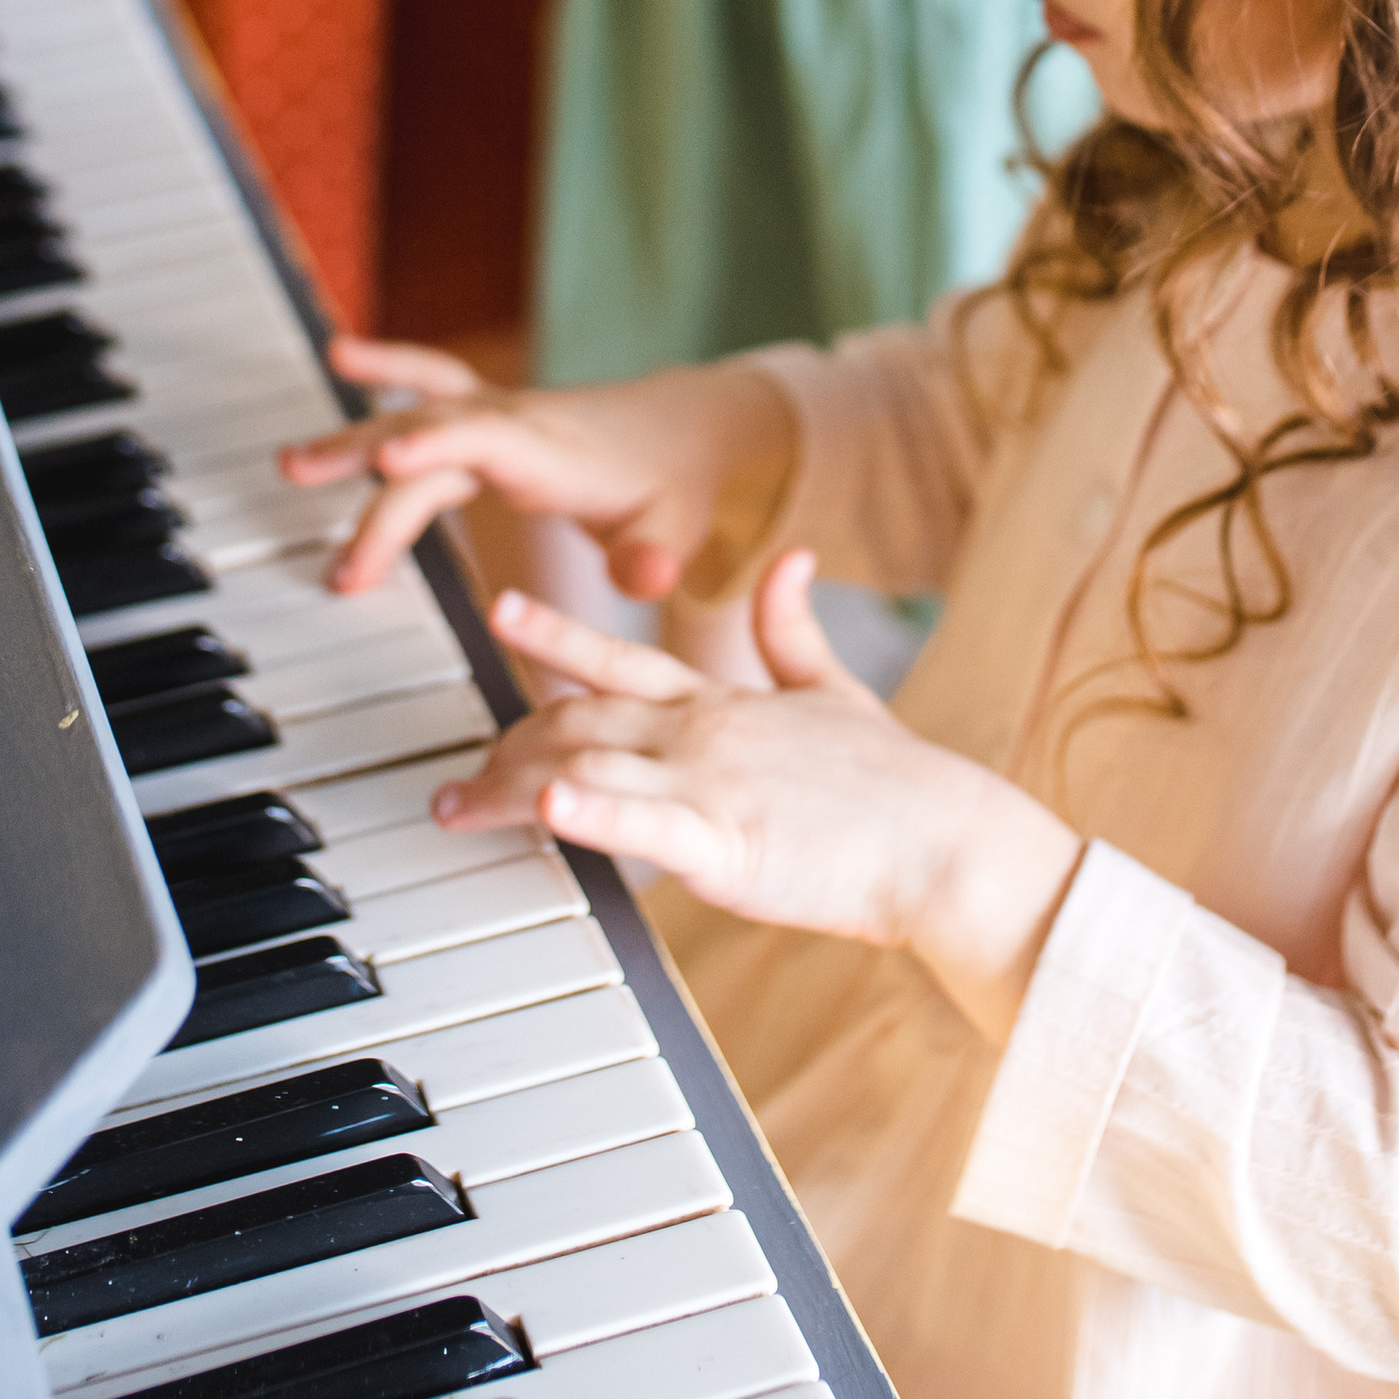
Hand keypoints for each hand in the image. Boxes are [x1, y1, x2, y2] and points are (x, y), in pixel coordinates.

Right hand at [285, 333, 794, 604]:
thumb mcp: (678, 527)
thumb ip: (657, 555)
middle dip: (381, 498)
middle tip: (345, 572)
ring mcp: (497, 416)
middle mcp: (515, 423)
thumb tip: (644, 580)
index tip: (389, 460)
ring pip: (417, 417)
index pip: (486, 441)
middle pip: (434, 447)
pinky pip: (431, 387)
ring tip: (293, 465)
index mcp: (552, 451)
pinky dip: (388, 367)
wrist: (685, 429)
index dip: (437, 447)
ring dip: (356, 439)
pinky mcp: (488, 419)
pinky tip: (342, 354)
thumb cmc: (676, 485)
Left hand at [438, 556, 1083, 1038]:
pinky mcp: (727, 844)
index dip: (553, 630)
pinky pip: (645, 822)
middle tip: (451, 780)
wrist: (946, 838)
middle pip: (576, 723)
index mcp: (722, 700)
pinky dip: (591, 812)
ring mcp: (710, 784)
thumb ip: (795, 626)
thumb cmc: (896, 782)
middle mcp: (701, 732)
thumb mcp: (837, 689)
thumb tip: (791, 554)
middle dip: (504, 747)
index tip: (499, 608)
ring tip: (460, 807)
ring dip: (513, 787)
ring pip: (586, 767)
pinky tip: (547, 806)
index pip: (618, 657)